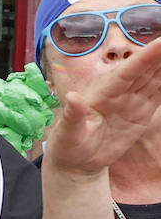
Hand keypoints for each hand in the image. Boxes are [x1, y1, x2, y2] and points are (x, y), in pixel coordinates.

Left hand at [46, 36, 160, 175]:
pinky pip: (158, 95)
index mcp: (101, 93)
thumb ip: (72, 116)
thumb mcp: (67, 133)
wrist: (76, 161)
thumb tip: (72, 96)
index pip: (127, 72)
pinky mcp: (140, 113)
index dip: (145, 57)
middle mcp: (118, 92)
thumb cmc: (67, 145)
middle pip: (144, 69)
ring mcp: (131, 101)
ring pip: (154, 78)